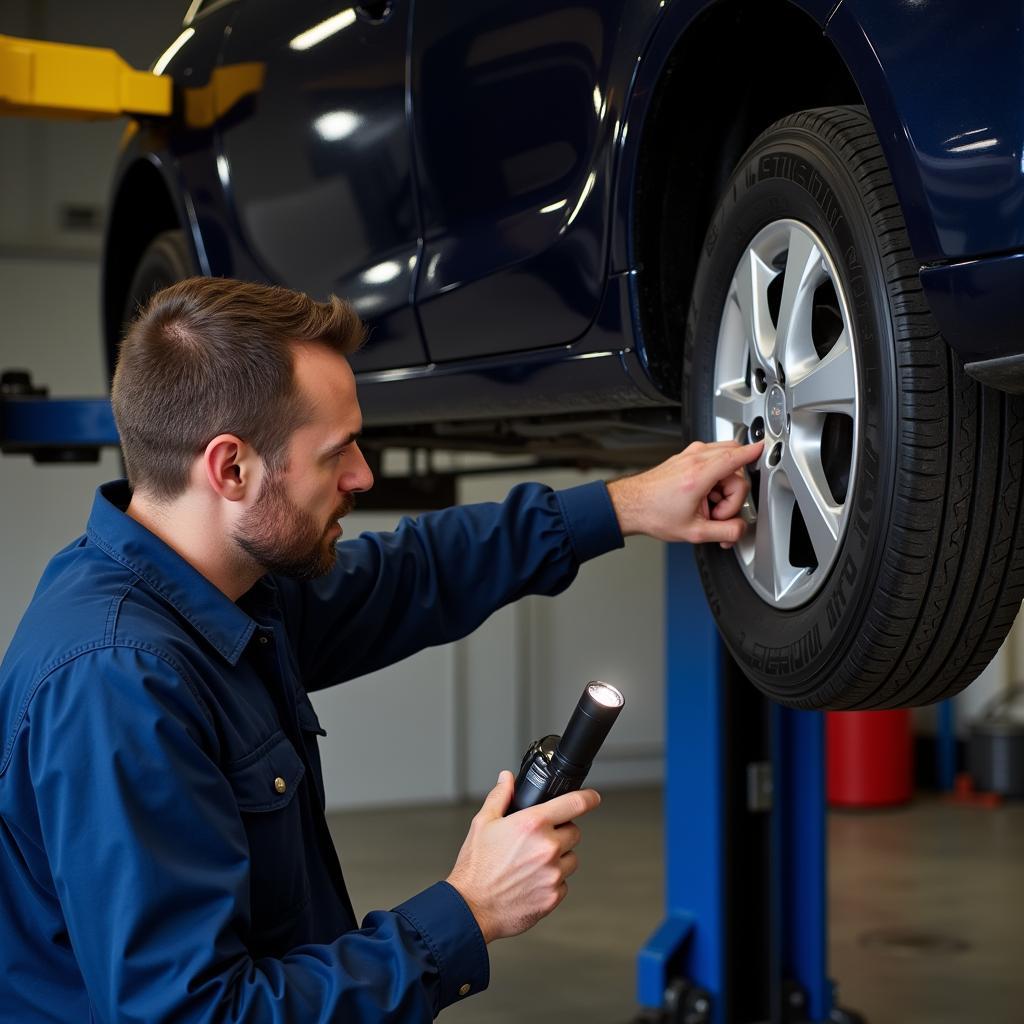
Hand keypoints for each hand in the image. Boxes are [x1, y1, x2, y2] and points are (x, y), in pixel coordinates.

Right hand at [445, 771, 600, 942]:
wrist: (471, 908)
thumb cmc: (475, 866)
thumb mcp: (483, 823)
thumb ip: (500, 796)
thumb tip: (507, 779)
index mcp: (532, 824)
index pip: (574, 804)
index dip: (588, 798)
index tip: (593, 797)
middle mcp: (547, 847)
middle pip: (574, 832)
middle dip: (561, 832)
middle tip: (538, 839)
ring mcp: (553, 873)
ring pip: (571, 859)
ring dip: (559, 858)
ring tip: (532, 863)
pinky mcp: (553, 896)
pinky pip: (563, 883)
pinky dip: (552, 881)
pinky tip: (531, 881)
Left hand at [606, 440, 762, 546]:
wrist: (630, 505)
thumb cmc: (653, 513)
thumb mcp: (694, 532)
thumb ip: (726, 532)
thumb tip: (740, 529)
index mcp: (699, 475)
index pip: (736, 456)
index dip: (754, 452)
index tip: (764, 448)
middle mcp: (695, 459)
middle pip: (735, 465)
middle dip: (733, 492)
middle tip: (718, 513)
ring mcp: (689, 455)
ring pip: (725, 462)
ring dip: (723, 487)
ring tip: (707, 507)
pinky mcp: (686, 457)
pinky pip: (712, 461)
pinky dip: (714, 480)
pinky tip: (703, 499)